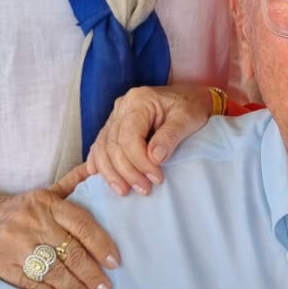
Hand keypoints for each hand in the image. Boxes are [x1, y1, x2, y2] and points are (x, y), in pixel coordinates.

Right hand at [0, 178, 119, 288]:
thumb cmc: (13, 210)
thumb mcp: (41, 193)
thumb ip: (71, 184)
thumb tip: (97, 170)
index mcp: (46, 203)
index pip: (81, 224)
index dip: (101, 244)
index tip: (115, 262)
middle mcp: (33, 222)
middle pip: (70, 252)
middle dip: (92, 274)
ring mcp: (17, 245)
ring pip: (54, 271)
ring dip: (75, 288)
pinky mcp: (2, 265)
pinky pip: (32, 284)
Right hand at [86, 82, 215, 194]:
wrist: (189, 97)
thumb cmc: (190, 106)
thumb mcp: (187, 118)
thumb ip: (170, 136)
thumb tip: (154, 158)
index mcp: (139, 101)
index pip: (129, 137)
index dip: (139, 162)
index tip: (156, 178)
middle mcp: (122, 107)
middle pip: (113, 145)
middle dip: (127, 172)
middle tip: (145, 189)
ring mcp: (115, 116)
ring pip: (102, 147)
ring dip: (111, 172)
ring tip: (125, 191)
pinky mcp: (114, 125)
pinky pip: (99, 145)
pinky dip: (98, 161)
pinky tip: (96, 175)